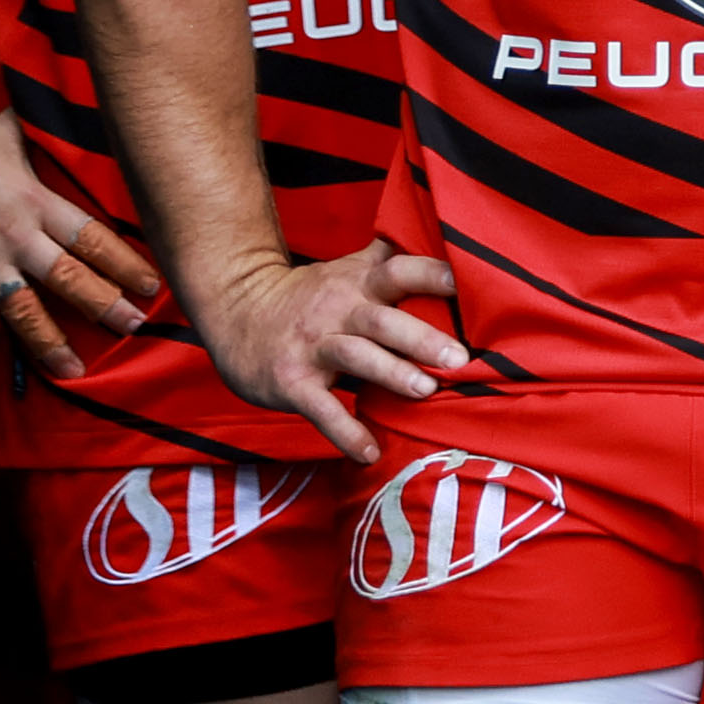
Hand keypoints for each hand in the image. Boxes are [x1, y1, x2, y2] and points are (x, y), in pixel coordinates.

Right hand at [0, 107, 159, 382]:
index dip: (124, 263)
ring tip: (73, 369)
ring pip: (24, 311)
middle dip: (105, 305)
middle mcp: (14, 236)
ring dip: (50, 342)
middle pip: (69, 278)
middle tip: (132, 327)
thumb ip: (39, 136)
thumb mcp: (7, 131)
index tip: (151, 285)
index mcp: (35, 202)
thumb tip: (65, 110)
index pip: (91, 238)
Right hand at [185, 242, 468, 463]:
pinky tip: (370, 452)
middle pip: (383, 319)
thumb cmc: (311, 296)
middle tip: (460, 358)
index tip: (467, 282)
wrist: (236, 310)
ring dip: (391, 373)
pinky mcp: (291, 382)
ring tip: (426, 391)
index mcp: (359, 282)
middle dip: (422, 337)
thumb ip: (391, 264)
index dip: (431, 274)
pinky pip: (320, 408)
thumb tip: (451, 252)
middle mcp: (338, 309)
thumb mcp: (348, 271)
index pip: (398, 270)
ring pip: (355, 356)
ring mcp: (313, 346)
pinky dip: (345, 432)